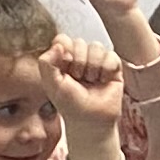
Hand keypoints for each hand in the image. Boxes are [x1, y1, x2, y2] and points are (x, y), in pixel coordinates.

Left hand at [44, 34, 127, 159]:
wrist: (91, 120)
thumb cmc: (70, 105)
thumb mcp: (52, 85)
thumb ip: (46, 63)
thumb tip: (59, 44)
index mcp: (63, 59)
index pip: (63, 39)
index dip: (64, 50)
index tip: (65, 67)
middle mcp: (80, 57)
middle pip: (79, 42)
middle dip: (78, 62)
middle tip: (78, 79)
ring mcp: (97, 61)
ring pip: (97, 46)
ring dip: (93, 67)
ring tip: (92, 81)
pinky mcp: (113, 67)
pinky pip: (111, 55)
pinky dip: (107, 69)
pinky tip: (104, 81)